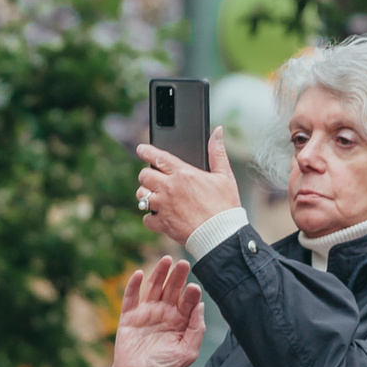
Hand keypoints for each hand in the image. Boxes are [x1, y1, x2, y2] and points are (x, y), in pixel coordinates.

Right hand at [109, 256, 204, 366]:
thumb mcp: (188, 351)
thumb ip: (196, 328)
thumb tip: (202, 305)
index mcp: (180, 321)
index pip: (188, 301)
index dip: (191, 293)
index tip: (194, 287)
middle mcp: (164, 313)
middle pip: (172, 289)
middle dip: (177, 277)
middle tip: (183, 264)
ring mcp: (146, 313)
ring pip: (154, 288)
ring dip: (159, 273)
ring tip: (166, 260)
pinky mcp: (129, 316)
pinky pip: (131, 297)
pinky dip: (133, 285)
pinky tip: (139, 273)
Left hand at [136, 129, 241, 246]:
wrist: (222, 236)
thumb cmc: (226, 206)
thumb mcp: (225, 176)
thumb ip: (218, 152)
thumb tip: (217, 131)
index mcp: (184, 174)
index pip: (158, 157)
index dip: (146, 151)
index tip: (141, 149)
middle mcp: (170, 188)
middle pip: (144, 176)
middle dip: (147, 175)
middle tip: (153, 177)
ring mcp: (164, 207)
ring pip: (142, 195)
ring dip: (147, 194)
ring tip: (156, 196)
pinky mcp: (163, 224)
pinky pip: (147, 218)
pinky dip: (151, 217)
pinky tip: (160, 215)